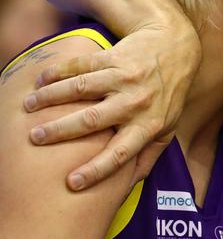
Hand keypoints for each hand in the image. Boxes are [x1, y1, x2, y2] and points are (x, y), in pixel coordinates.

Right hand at [23, 21, 200, 189]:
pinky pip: (81, 64)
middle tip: (35, 137)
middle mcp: (137, 102)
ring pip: (82, 88)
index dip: (97, 169)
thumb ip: (148, 156)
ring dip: (51, 97)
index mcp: (149, 125)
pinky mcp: (115, 56)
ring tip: (29, 106)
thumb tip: (124, 190)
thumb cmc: (168, 95)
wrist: (177, 47)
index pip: (121, 153)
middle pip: (93, 119)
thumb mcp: (168, 127)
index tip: (71, 183)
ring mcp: (125, 77)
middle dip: (61, 130)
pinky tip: (41, 81)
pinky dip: (58, 72)